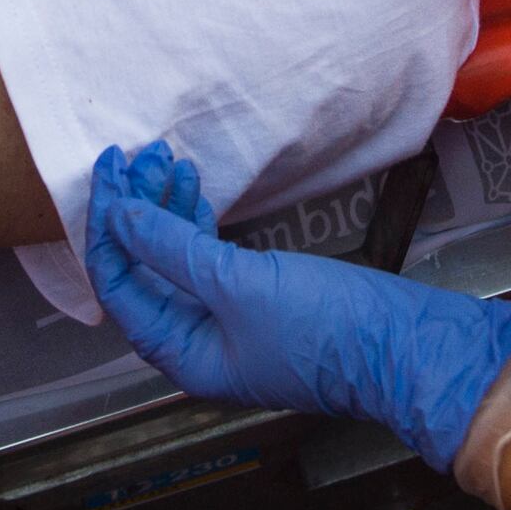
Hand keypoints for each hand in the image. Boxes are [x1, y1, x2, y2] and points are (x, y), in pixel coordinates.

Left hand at [82, 143, 510, 475]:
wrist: (403, 346)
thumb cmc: (323, 327)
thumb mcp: (239, 283)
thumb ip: (172, 249)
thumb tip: (118, 215)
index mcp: (180, 353)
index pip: (119, 285)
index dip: (107, 227)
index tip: (109, 172)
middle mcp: (195, 342)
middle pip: (143, 269)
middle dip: (135, 211)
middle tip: (137, 156)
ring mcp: (227, 321)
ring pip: (175, 258)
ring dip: (165, 208)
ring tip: (166, 157)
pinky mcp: (257, 300)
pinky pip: (208, 258)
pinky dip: (196, 221)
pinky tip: (194, 185)